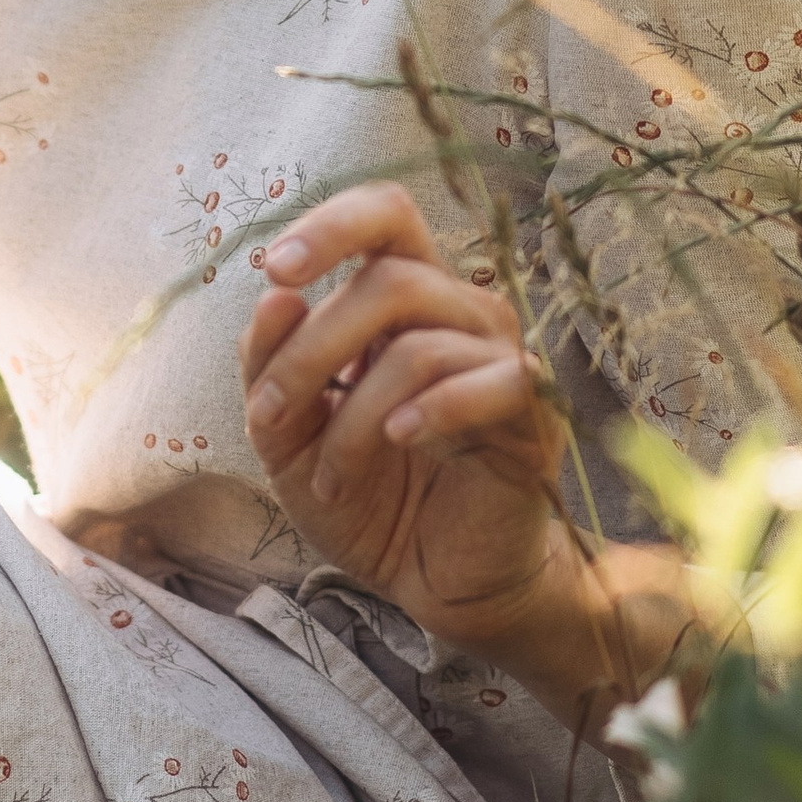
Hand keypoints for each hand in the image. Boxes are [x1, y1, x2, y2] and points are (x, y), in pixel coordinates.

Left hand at [239, 183, 627, 718]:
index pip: (385, 216)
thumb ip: (270, 370)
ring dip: (352, 417)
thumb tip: (276, 297)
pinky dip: (431, 410)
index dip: (332, 225)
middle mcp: (459, 314)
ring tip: (329, 481)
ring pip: (418, 345)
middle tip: (270, 415)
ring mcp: (500, 361)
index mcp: (403, 302)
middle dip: (312, 348)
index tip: (275, 267)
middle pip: (390, 278)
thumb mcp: (290, 440)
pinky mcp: (531, 418)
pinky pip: (491, 382)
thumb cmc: (371, 499)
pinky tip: (398, 441)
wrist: (434, 585)